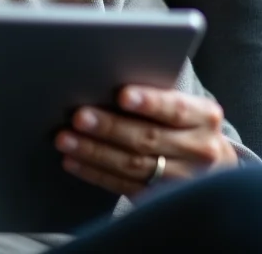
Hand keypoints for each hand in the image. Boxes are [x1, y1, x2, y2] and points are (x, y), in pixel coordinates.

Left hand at [55, 86, 237, 197]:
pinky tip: (72, 161)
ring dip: (93, 152)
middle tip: (78, 117)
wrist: (212, 166)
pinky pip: (124, 186)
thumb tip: (103, 79)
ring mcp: (183, 180)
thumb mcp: (182, 104)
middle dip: (109, 127)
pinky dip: (95, 173)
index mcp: (204, 117)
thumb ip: (154, 94)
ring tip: (65, 139)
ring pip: (133, 165)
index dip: (149, 102)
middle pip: (148, 138)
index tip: (122, 95)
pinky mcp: (162, 199)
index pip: (176, 109)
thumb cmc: (182, 121)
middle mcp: (199, 149)